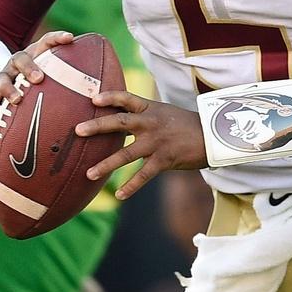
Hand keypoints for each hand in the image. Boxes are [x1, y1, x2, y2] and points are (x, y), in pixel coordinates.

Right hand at [0, 30, 75, 122]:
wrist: (3, 89)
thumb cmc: (39, 87)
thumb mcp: (54, 79)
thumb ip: (76, 83)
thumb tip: (112, 97)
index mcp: (34, 56)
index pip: (45, 43)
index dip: (56, 38)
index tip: (70, 39)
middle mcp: (16, 65)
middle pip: (20, 59)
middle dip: (29, 67)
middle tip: (39, 79)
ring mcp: (1, 79)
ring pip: (0, 80)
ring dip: (8, 89)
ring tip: (17, 100)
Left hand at [76, 90, 204, 199]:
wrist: (213, 136)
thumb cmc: (184, 125)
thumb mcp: (163, 113)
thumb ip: (141, 115)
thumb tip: (116, 119)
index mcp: (149, 109)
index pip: (126, 98)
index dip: (109, 97)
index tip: (92, 98)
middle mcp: (150, 124)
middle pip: (119, 123)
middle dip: (97, 126)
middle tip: (78, 131)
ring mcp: (157, 142)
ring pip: (126, 154)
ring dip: (106, 165)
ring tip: (89, 174)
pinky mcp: (165, 160)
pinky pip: (144, 175)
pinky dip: (131, 186)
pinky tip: (119, 195)